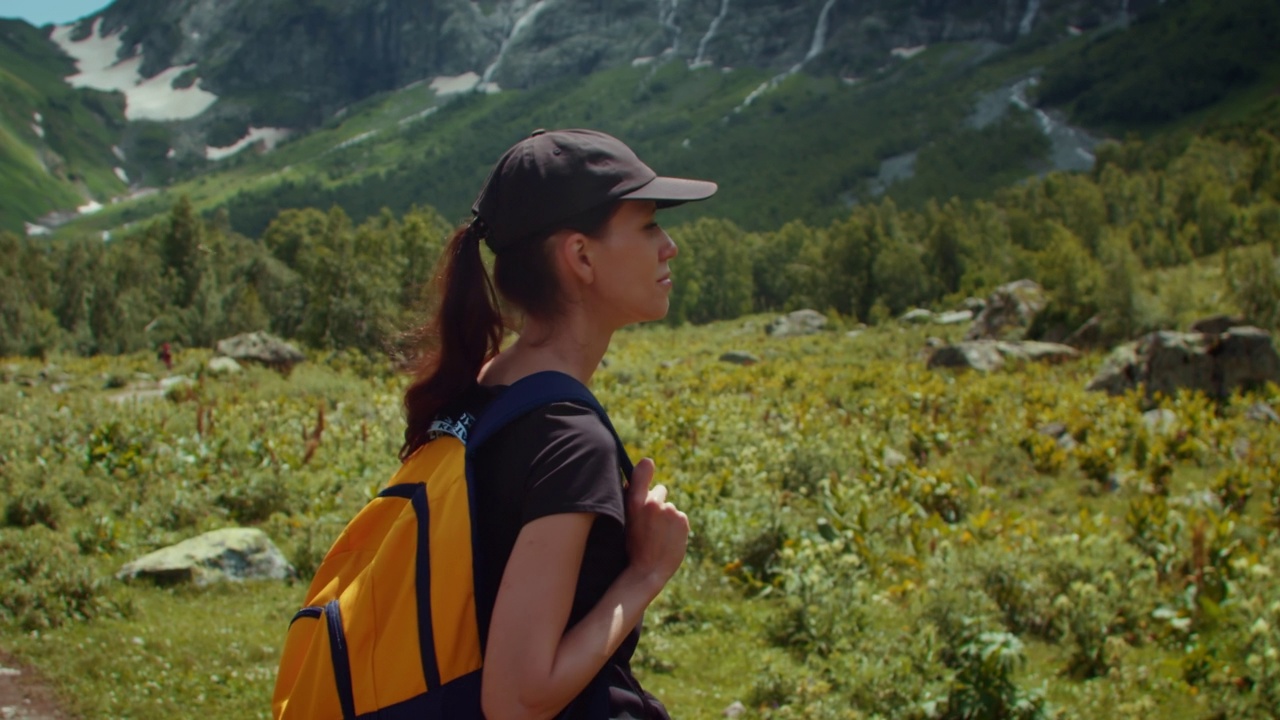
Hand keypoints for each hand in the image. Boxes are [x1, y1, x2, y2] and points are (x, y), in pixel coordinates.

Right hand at [624, 458, 688, 585]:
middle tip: (651, 522)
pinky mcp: (682, 519)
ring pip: (670, 508)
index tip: (647, 464)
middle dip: (658, 502)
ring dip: (667, 517)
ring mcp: (669, 510)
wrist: (648, 570)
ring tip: (658, 535)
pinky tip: (668, 539)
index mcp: (634, 502)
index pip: (640, 473)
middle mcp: (652, 502)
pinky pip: (680, 517)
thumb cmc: (634, 547)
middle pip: (660, 491)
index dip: (645, 468)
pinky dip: (677, 526)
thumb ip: (632, 499)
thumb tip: (636, 479)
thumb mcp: (626, 521)